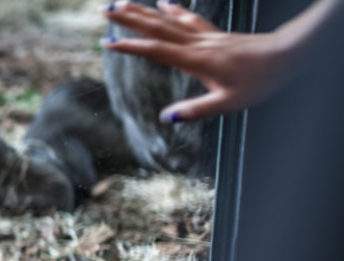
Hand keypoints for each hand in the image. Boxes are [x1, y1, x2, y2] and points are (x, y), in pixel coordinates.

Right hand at [101, 0, 293, 121]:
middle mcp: (197, 44)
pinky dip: (173, 10)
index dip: (130, 47)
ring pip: (168, 20)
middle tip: (105, 10)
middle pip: (157, 28)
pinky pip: (188, 18)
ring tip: (124, 3)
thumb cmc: (261, 80)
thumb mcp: (229, 102)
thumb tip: (167, 117)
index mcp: (196, 61)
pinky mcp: (214, 35)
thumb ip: (197, 110)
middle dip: (129, 19)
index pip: (156, 51)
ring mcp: (205, 37)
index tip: (108, 42)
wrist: (288, 56)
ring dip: (144, 11)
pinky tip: (164, 3)